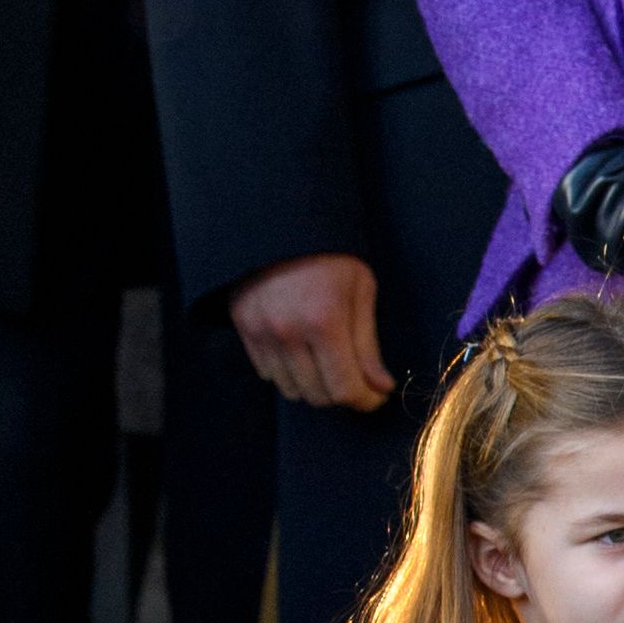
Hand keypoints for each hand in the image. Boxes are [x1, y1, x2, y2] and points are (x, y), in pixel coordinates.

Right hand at [230, 254, 394, 412]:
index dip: (365, 401)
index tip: (376, 396)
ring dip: (314, 387)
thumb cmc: (330, 253)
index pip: (344, 389)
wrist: (279, 222)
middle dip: (343, 394)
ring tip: (329, 365)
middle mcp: (288, 333)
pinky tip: (303, 354)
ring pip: (291, 390)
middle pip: (318, 396)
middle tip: (357, 380)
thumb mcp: (360, 290)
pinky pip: (268, 374)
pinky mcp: (243, 329)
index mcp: (324, 321)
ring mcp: (261, 333)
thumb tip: (380, 387)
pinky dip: (289, 374)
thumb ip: (368, 344)